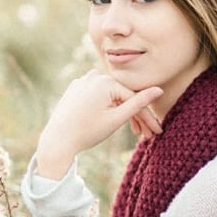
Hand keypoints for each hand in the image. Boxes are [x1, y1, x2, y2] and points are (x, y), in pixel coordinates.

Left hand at [35, 70, 162, 178]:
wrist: (57, 140)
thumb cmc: (87, 131)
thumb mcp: (116, 119)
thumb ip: (138, 104)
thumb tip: (159, 89)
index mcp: (105, 81)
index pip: (134, 98)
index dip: (148, 117)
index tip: (157, 132)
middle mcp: (94, 76)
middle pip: (123, 96)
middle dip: (136, 116)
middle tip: (147, 135)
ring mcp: (83, 80)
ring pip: (111, 95)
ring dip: (123, 111)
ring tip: (133, 131)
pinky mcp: (76, 88)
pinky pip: (98, 95)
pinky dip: (107, 106)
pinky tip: (114, 119)